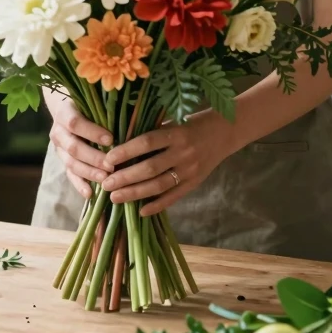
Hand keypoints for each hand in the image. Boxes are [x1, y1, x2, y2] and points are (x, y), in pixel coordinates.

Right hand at [46, 93, 113, 199]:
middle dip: (93, 157)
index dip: (91, 132)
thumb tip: (130, 117)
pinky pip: (69, 175)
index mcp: (63, 112)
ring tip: (106, 179)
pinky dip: (79, 185)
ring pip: (71, 163)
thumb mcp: (92, 101)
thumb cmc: (87, 103)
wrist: (67, 109)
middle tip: (111, 165)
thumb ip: (104, 109)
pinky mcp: (63, 161)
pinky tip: (90, 194)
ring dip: (89, 172)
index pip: (75, 123)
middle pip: (73, 147)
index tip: (111, 139)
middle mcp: (57, 131)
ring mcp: (59, 148)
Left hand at [102, 110, 231, 216]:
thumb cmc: (193, 123)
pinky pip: (174, 197)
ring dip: (135, 193)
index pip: (146, 142)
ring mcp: (190, 170)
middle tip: (106, 184)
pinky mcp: (195, 183)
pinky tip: (141, 211)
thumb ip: (153, 133)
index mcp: (176, 133)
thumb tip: (121, 144)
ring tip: (115, 198)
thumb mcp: (173, 122)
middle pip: (150, 168)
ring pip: (159, 185)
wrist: (225, 131)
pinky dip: (157, 205)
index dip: (126, 151)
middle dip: (125, 178)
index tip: (107, 159)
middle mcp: (183, 152)